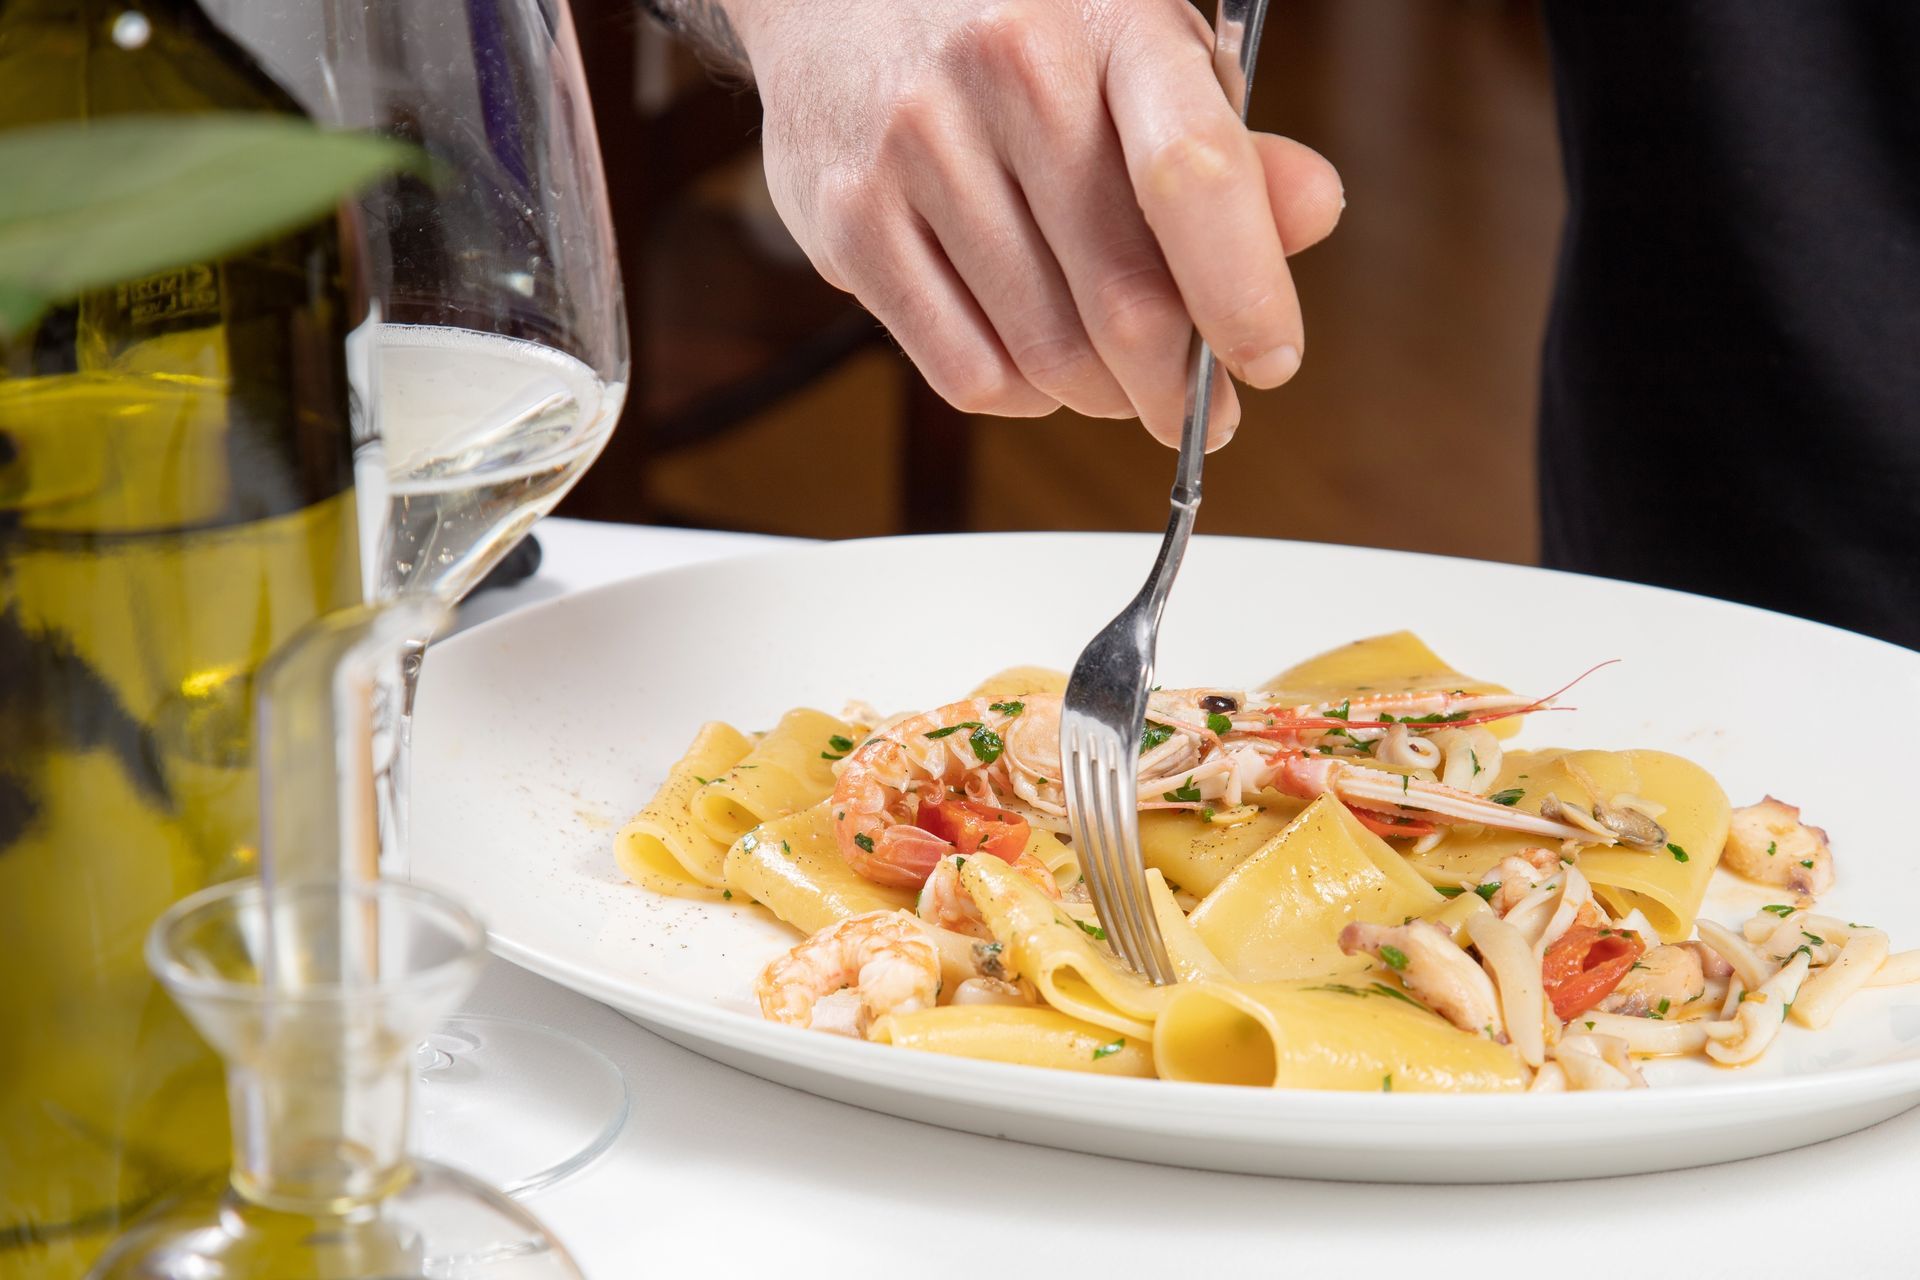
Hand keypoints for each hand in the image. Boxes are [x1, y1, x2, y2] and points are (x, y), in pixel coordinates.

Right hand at [733, 0, 1343, 447]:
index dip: (1244, 291)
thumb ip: (1227, 145)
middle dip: (1176, 386)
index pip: (1194, 171)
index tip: (1270, 361)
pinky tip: (1034, 358)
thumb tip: (1312, 214)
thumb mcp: (1138, 51)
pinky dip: (1023, 395)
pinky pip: (967, 374)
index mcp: (1107, 17)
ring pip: (1047, 356)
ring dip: (1102, 395)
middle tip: (1201, 411)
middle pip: (1122, 298)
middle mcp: (1004, 71)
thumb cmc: (1018, 30)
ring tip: (1114, 375)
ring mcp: (914, 148)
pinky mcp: (849, 223)